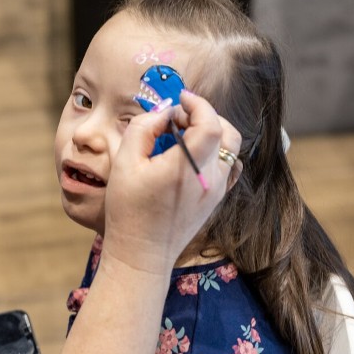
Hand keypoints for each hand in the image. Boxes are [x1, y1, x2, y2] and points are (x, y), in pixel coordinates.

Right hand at [102, 90, 240, 270]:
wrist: (141, 254)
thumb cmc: (128, 211)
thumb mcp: (124, 163)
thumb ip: (143, 129)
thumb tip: (162, 114)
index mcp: (187, 167)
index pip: (209, 123)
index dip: (197, 104)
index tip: (179, 99)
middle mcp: (210, 178)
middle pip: (227, 133)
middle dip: (205, 116)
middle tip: (178, 117)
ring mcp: (216, 191)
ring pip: (229, 150)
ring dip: (212, 133)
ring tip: (183, 135)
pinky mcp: (215, 201)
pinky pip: (226, 167)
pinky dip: (214, 152)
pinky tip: (191, 156)